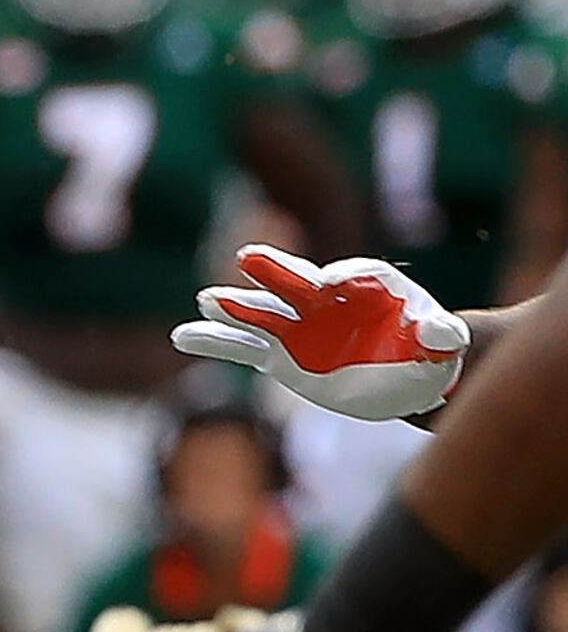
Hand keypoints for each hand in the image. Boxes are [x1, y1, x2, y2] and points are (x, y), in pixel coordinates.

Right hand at [172, 244, 466, 422]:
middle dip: (276, 271)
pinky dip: (216, 340)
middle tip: (249, 259)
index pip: (359, 276)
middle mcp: (331, 301)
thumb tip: (438, 330)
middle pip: (300, 282)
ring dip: (237, 307)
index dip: (346, 277)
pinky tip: (184, 335)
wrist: (410, 373)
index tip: (330, 284)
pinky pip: (244, 348)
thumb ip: (443, 334)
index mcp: (375, 287)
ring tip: (207, 299)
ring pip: (263, 313)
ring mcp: (302, 328)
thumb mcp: (447, 343)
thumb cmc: (432, 351)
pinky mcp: (283, 357)